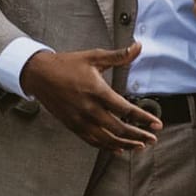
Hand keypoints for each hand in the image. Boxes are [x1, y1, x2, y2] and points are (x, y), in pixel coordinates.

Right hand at [20, 45, 160, 152]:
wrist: (38, 74)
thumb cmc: (67, 64)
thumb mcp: (94, 57)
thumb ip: (119, 56)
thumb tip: (138, 46)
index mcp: (96, 91)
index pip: (125, 109)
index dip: (143, 118)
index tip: (157, 124)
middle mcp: (88, 108)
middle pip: (118, 128)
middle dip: (138, 135)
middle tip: (153, 139)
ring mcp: (79, 120)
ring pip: (106, 139)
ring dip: (125, 144)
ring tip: (140, 146)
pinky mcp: (72, 125)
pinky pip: (92, 141)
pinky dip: (107, 147)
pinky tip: (119, 149)